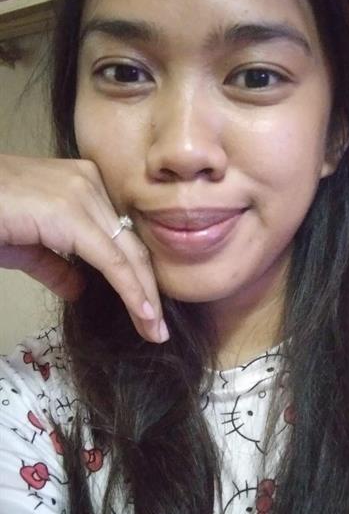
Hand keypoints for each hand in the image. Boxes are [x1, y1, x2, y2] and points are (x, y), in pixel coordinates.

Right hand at [0, 154, 167, 343]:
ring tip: (154, 331)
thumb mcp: (25, 246)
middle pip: (131, 245)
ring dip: (145, 297)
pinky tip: (142, 313)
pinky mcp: (70, 212)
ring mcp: (82, 193)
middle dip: (148, 290)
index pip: (120, 238)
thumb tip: (79, 289)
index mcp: (82, 185)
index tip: (148, 313)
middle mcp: (89, 183)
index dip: (137, 276)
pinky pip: (111, 259)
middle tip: (158, 329)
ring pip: (127, 254)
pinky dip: (130, 289)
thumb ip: (55, 265)